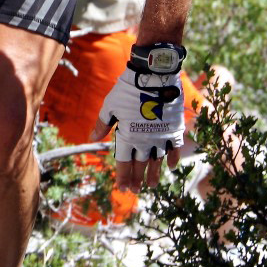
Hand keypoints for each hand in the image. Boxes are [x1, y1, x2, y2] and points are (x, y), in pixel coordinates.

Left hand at [90, 65, 183, 191]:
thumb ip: (102, 124)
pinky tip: (170, 167)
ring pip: (156, 161)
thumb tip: (92, 139)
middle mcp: (144, 141)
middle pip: (140, 165)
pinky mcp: (174, 130)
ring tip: (151, 185)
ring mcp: (161, 136)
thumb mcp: (110, 106)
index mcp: (127, 136)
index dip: (122, 176)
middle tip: (136, 190)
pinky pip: (174, 149)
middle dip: (137, 179)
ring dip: (153, 174)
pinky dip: (173, 158)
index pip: (123, 162)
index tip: (123, 188)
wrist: (154, 76)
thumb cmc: (128, 89)